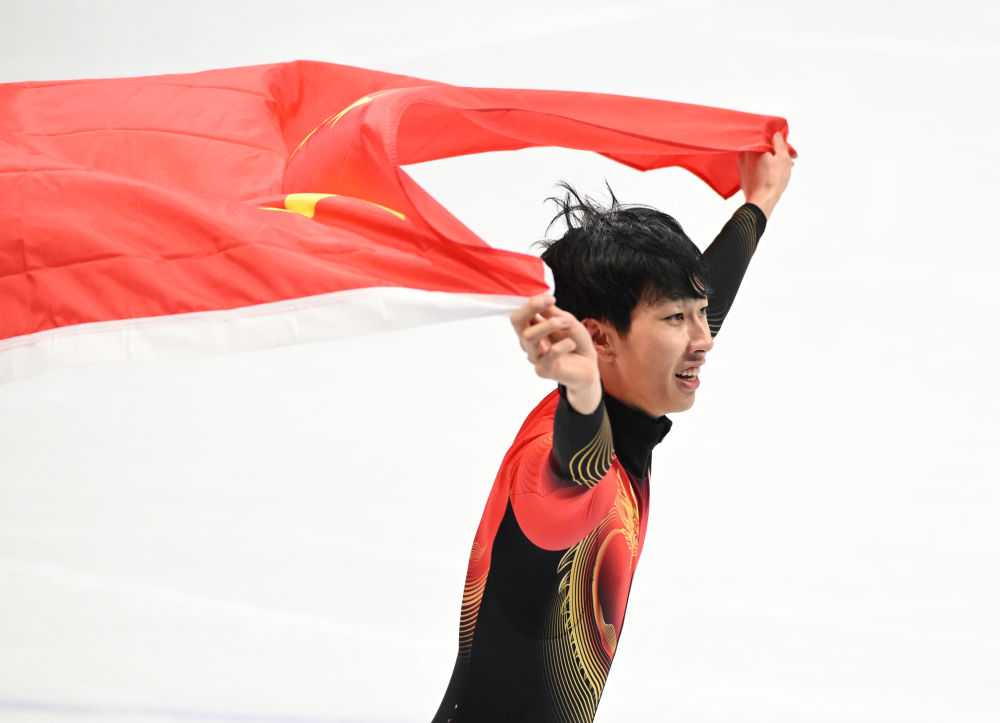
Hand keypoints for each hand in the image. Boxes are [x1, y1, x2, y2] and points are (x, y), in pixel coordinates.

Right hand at [510, 295, 601, 413]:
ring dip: (549, 324)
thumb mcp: (568, 322)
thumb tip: (540, 299)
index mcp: (532, 329)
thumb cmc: (576, 342)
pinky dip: (563, 345)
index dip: (531, 304)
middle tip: (551, 302)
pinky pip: (549, 354)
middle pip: (517, 322)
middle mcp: (529, 343)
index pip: (520, 315)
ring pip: (529, 337)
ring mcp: (535, 357)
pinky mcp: (544, 370)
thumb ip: (553, 313)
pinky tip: (572, 344)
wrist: (589, 366)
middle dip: (531, 308)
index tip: (551, 299)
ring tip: (567, 322)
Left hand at [739, 131, 795, 218]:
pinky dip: (765, 169)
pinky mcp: (743, 177)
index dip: (781, 144)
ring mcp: (742, 167)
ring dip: (772, 161)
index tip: (790, 151)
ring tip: (785, 169)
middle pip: (763, 149)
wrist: (761, 201)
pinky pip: (755, 168)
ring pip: (760, 159)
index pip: (767, 139)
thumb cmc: (773, 180)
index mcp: (753, 148)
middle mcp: (744, 155)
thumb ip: (779, 143)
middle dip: (778, 153)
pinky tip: (774, 175)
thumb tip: (776, 134)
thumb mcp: (782, 158)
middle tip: (790, 160)